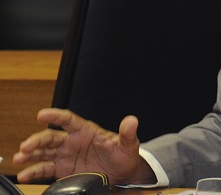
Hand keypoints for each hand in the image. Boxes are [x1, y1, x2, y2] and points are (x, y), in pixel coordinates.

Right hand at [12, 108, 153, 184]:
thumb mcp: (128, 144)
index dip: (55, 116)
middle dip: (37, 140)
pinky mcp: (63, 170)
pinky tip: (24, 174)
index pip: (68, 119)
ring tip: (19, 158)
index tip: (42, 114)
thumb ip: (128, 133)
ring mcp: (66, 155)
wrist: (122, 173)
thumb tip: (132, 120)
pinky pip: (45, 169)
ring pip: (44, 152)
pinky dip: (34, 172)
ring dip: (31, 154)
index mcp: (86, 131)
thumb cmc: (124, 154)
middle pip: (51, 137)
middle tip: (26, 146)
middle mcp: (73, 141)